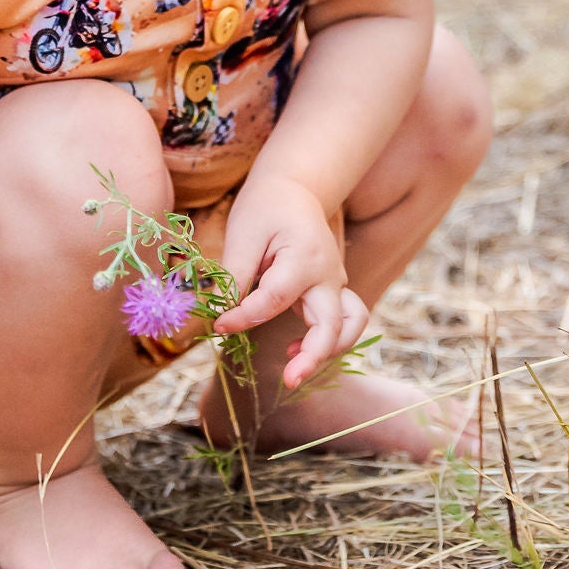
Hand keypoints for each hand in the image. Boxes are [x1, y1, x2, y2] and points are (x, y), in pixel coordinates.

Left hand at [215, 172, 368, 389]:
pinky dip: (329, 342)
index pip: (274, 299)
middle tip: (287, 380)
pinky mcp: (332, 293)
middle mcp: (328, 275)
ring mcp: (335, 284)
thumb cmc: (266, 207)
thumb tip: (224, 312)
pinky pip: (344, 323)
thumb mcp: (244, 233)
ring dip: (328, 352)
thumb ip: (236, 274)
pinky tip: (295, 351)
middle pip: (331, 323)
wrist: (295, 188)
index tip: (218, 325)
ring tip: (294, 368)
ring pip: (349, 326)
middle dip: (313, 356)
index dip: (245, 317)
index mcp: (304, 257)